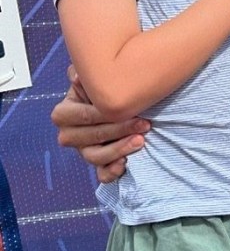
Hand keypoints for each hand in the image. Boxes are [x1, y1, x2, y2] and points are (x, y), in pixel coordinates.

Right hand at [51, 66, 149, 182]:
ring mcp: (83, 151)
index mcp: (64, 113)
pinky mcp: (98, 165)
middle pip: (92, 137)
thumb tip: (78, 76)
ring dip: (119, 150)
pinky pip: (101, 175)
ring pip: (95, 157)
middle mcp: (69, 134)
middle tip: (144, 125)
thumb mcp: (94, 79)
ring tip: (140, 141)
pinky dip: (112, 172)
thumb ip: (85, 75)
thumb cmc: (106, 88)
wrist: (119, 100)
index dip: (110, 114)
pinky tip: (125, 165)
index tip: (134, 110)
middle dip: (120, 131)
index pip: (86, 116)